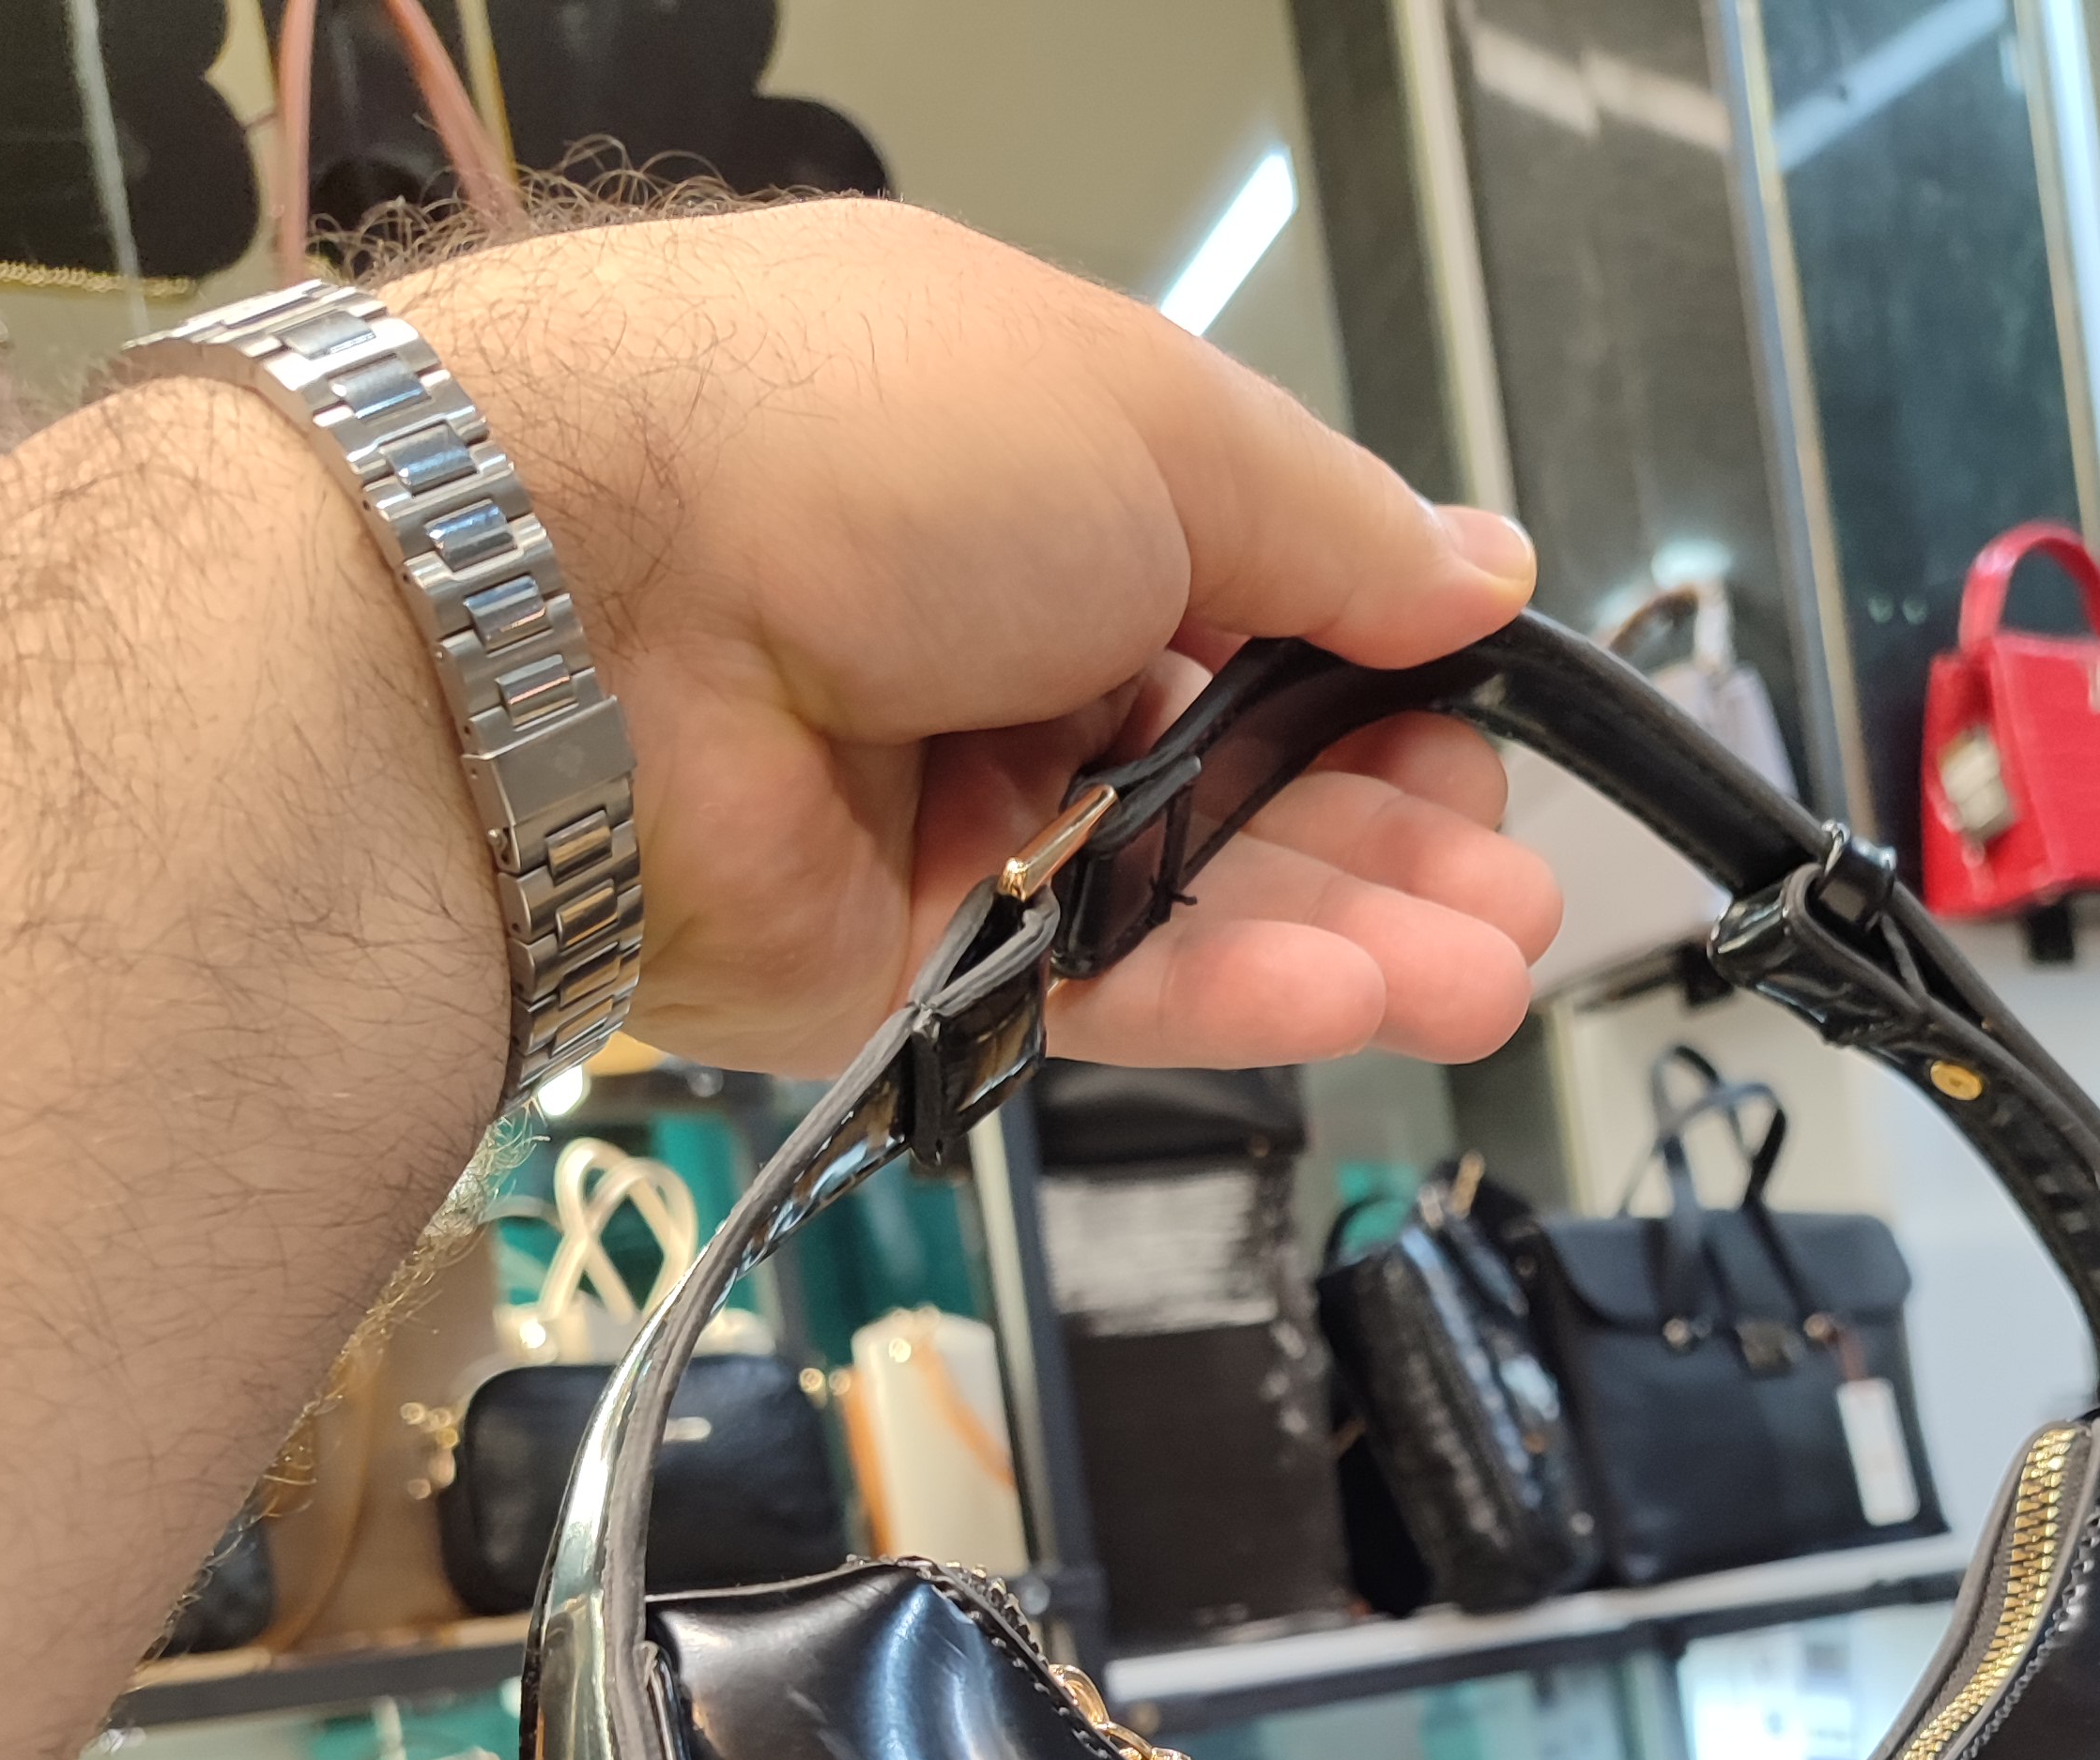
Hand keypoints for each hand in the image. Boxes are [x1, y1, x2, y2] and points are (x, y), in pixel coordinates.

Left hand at [395, 201, 1560, 1078]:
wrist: (591, 614)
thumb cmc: (834, 443)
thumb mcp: (1152, 420)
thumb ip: (1332, 526)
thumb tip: (1476, 564)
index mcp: (1036, 473)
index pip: (1257, 592)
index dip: (1383, 667)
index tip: (1487, 718)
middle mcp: (988, 639)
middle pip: (1237, 767)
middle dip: (1391, 831)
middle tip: (1508, 887)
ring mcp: (941, 807)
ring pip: (1183, 897)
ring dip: (1345, 933)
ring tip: (1483, 972)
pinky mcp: (899, 960)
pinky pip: (1091, 992)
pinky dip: (1227, 995)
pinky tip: (1356, 1000)